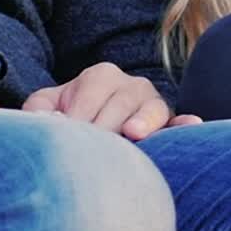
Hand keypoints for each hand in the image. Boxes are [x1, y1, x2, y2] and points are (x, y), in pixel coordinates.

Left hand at [23, 62, 199, 139]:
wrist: (86, 126)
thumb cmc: (63, 117)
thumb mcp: (45, 108)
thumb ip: (38, 112)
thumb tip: (52, 125)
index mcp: (99, 76)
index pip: (90, 95)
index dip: (77, 120)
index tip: (66, 141)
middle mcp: (129, 85)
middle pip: (120, 103)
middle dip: (105, 128)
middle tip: (90, 153)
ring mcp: (151, 103)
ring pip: (151, 108)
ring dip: (144, 121)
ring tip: (132, 134)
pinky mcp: (168, 123)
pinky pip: (179, 122)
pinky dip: (185, 125)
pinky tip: (191, 125)